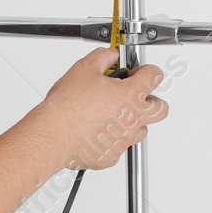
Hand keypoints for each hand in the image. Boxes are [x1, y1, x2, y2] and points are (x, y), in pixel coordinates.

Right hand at [31, 47, 170, 170]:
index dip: (147, 71)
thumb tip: (110, 55)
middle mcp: (132, 119)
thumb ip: (103, 57)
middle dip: (151, 100)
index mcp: (130, 95)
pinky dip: (112, 139)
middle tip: (134, 95)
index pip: (155, 76)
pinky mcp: (111, 157)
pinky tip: (96, 131)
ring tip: (111, 114)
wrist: (50, 136)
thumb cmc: (66, 106)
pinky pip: (120, 147)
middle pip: (161, 109)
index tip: (139, 72)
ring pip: (141, 129)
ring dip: (132, 121)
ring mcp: (123, 140)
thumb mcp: (84, 68)